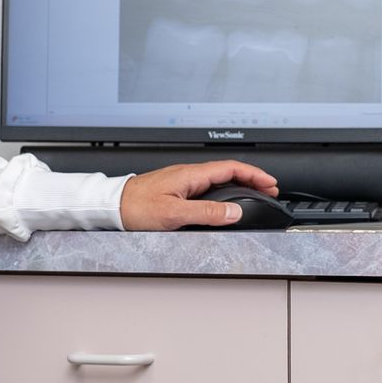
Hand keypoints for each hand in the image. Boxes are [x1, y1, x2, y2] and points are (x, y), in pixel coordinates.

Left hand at [118, 160, 279, 230]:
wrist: (111, 206)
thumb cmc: (135, 208)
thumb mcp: (174, 214)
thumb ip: (205, 214)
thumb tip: (233, 214)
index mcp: (190, 175)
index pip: (231, 168)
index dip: (254, 174)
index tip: (270, 183)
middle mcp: (188, 174)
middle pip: (228, 172)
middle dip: (252, 179)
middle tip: (269, 191)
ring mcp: (182, 181)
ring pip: (218, 179)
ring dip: (239, 186)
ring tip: (253, 196)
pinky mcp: (176, 190)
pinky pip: (207, 187)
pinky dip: (223, 192)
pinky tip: (225, 202)